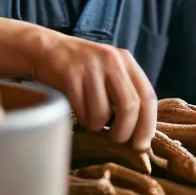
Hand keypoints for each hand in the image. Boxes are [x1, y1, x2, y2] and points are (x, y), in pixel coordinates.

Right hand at [31, 32, 156, 150]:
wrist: (47, 49)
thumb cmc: (82, 69)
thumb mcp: (109, 71)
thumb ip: (126, 91)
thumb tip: (140, 132)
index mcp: (126, 60)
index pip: (148, 96)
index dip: (148, 125)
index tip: (141, 145)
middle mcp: (112, 60)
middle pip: (130, 106)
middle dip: (125, 132)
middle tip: (116, 140)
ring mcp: (90, 67)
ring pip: (103, 114)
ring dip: (96, 126)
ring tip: (90, 118)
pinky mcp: (70, 76)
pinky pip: (82, 112)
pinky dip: (82, 120)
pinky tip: (78, 111)